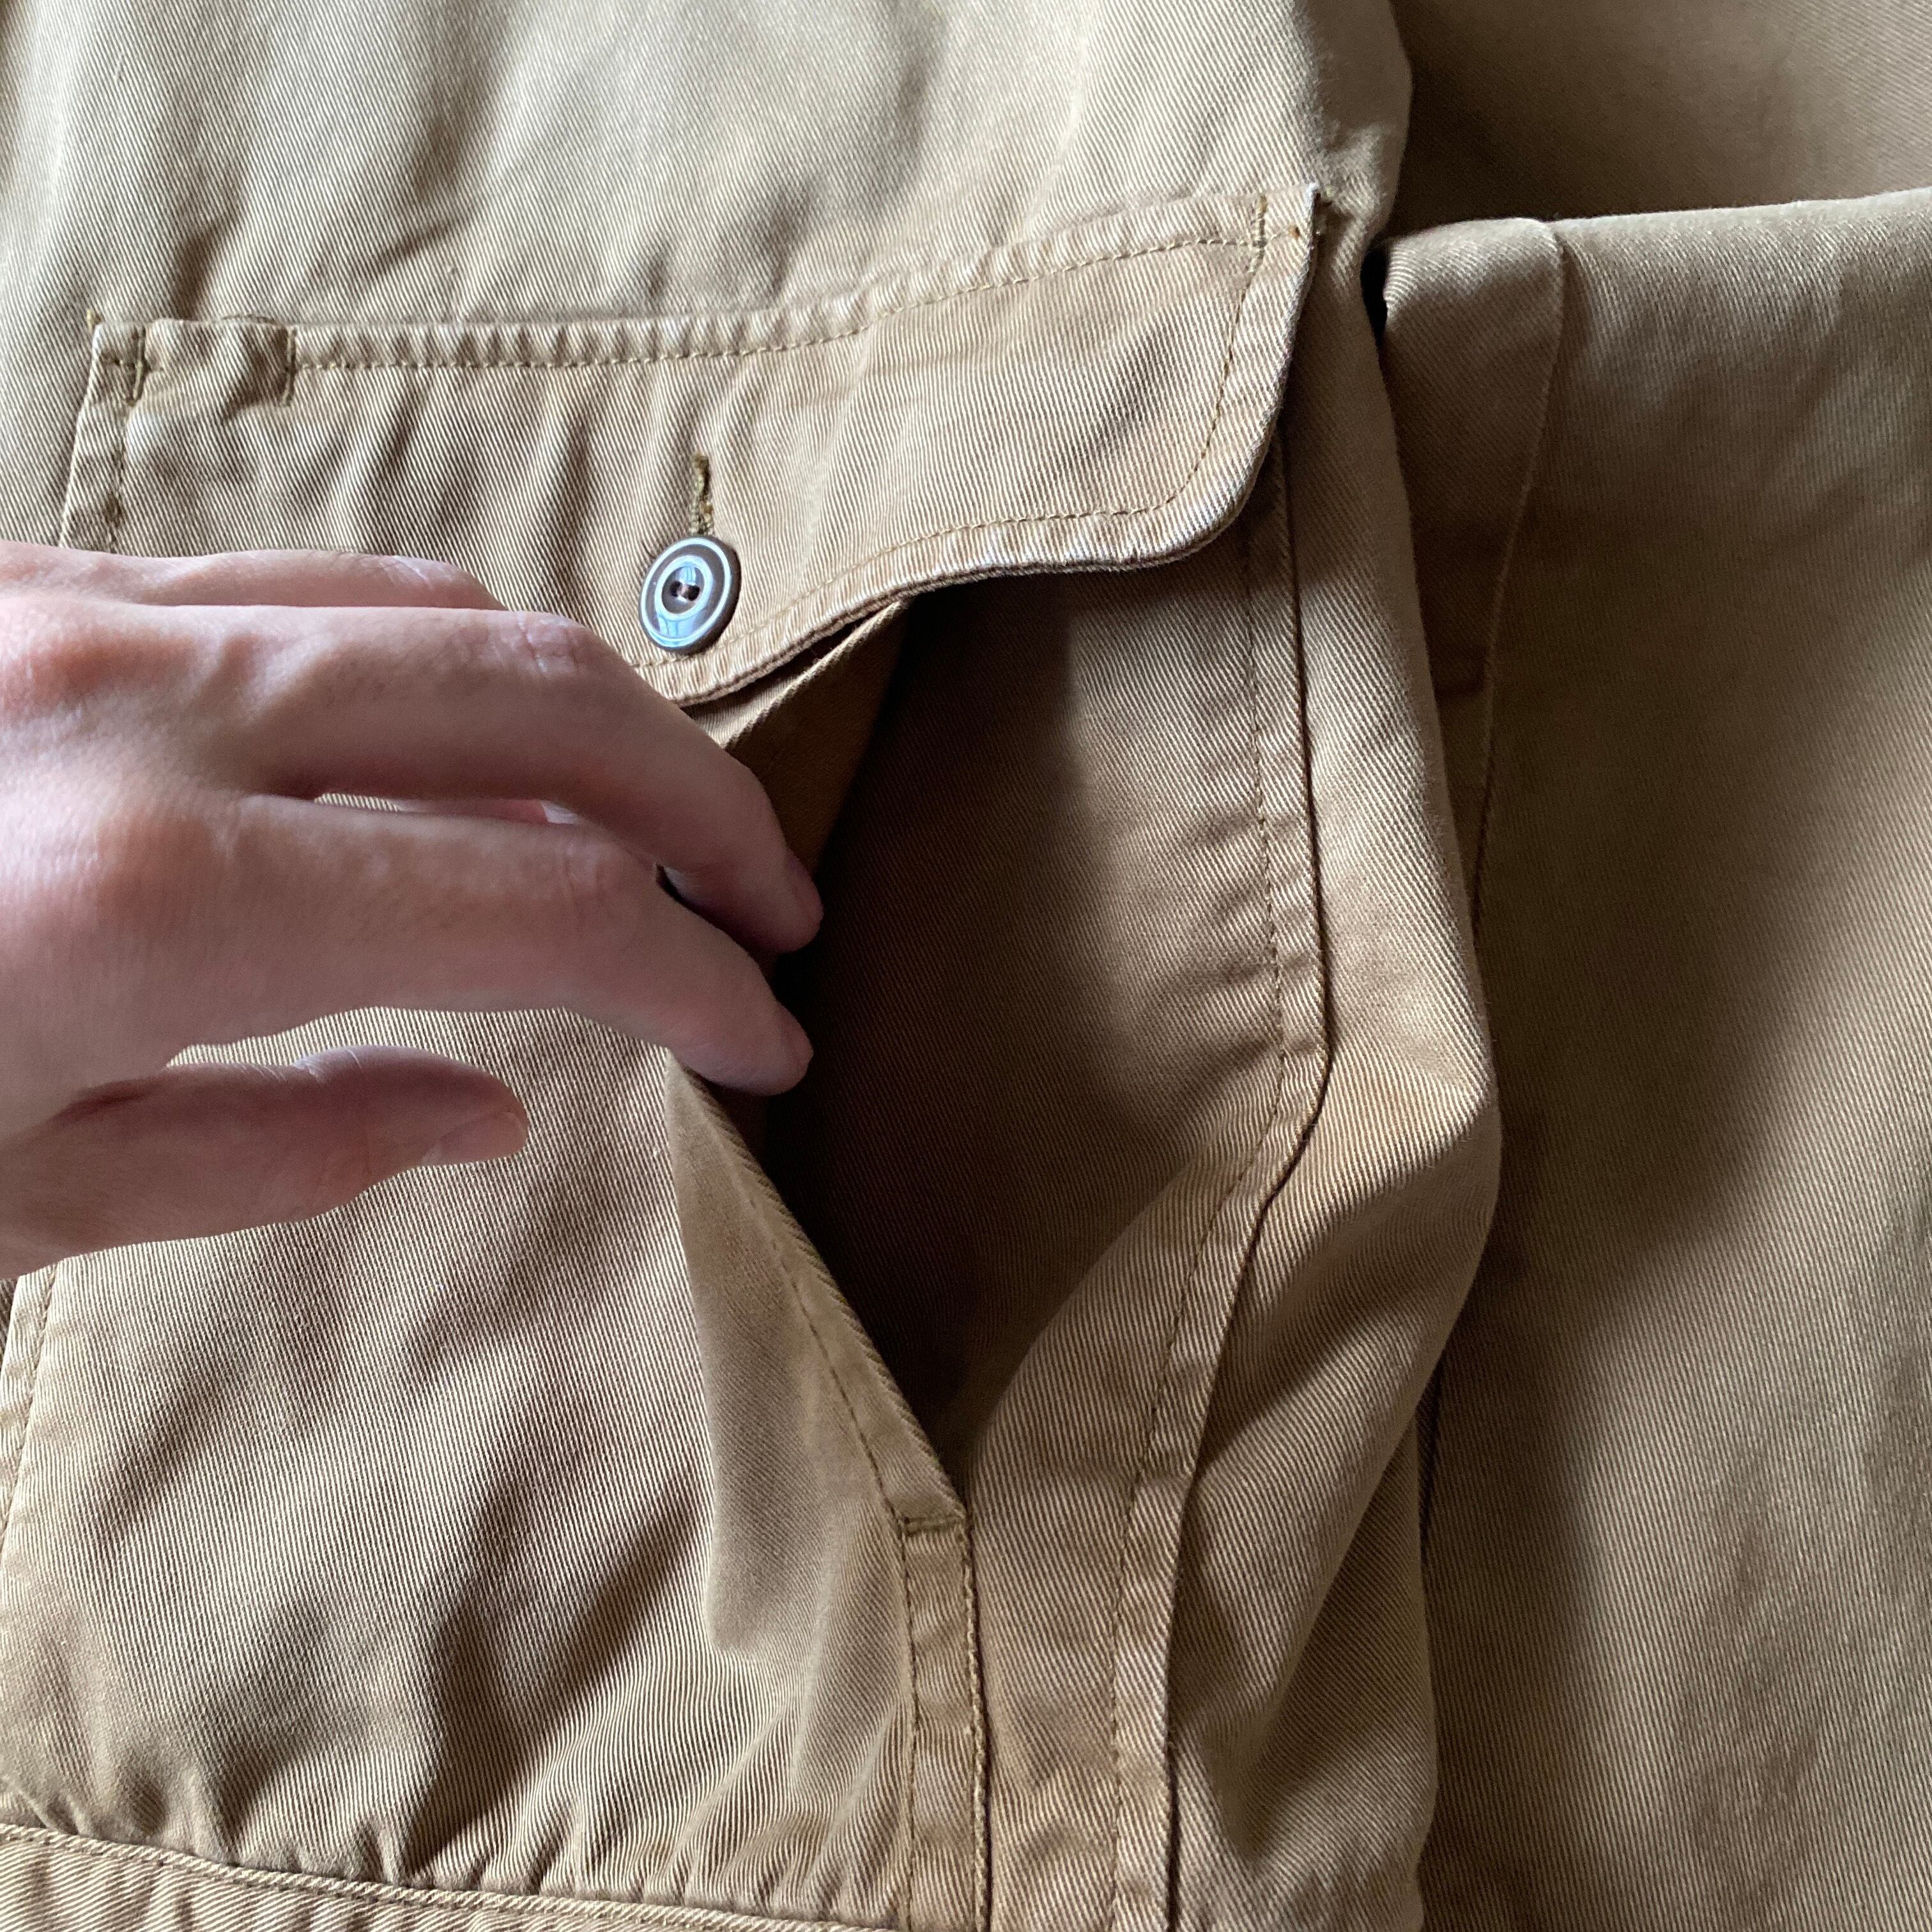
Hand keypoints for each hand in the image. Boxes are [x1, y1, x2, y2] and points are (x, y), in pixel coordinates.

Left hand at [0, 542, 820, 1275]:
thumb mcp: (3, 1200)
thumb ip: (264, 1150)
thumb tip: (482, 1111)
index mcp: (146, 900)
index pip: (546, 904)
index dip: (695, 978)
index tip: (761, 1039)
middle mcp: (133, 704)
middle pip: (542, 698)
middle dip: (702, 805)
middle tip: (768, 905)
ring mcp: (73, 605)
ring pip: (438, 609)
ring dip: (585, 724)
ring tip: (638, 832)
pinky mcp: (25, 572)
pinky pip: (303, 581)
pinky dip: (435, 660)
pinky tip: (459, 753)